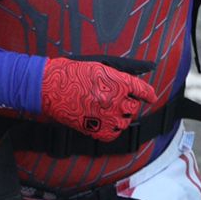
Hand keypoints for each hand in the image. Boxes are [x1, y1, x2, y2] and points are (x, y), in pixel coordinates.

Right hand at [40, 59, 159, 140]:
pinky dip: (111, 130)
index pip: (143, 91)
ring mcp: (106, 116)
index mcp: (118, 82)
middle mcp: (115, 100)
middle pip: (134, 108)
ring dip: (119, 117)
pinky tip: (104, 122)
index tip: (150, 98)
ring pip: (124, 122)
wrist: (50, 86)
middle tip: (118, 102)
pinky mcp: (96, 129)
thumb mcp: (100, 66)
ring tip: (107, 111)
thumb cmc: (72, 73)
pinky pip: (113, 134)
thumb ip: (120, 74)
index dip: (148, 95)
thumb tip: (136, 78)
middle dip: (128, 104)